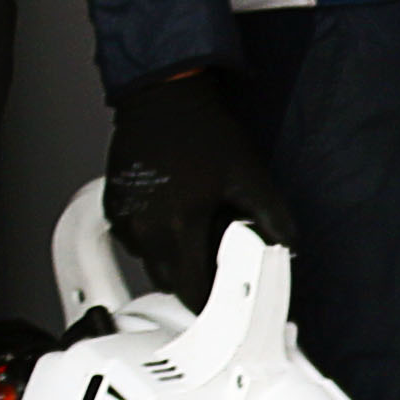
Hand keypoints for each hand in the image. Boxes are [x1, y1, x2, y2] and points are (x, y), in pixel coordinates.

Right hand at [102, 67, 294, 306]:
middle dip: (191, 282)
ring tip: (193, 236)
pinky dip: (151, 239)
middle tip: (214, 266)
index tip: (222, 299)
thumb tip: (286, 245)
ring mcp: (125, 217)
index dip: (209, 301)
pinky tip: (171, 218)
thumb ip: (272, 217)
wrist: (163, 98)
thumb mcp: (249, 176)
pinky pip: (132, 238)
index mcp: (179, 226)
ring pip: (147, 261)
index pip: (190, 290)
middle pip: (167, 280)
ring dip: (170, 260)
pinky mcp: (113, 204)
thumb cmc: (202, 132)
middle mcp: (146, 227)